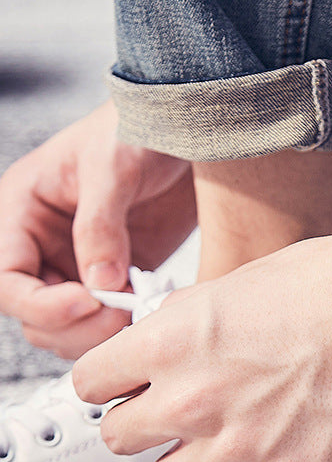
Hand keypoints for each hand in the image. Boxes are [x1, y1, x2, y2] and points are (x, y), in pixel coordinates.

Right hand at [0, 100, 195, 357]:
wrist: (183, 129)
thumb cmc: (136, 128)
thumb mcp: (113, 166)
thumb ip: (101, 225)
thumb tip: (100, 284)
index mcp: (21, 213)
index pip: (5, 280)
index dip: (39, 304)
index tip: (87, 302)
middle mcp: (43, 245)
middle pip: (34, 315)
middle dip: (74, 326)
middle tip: (122, 317)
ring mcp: (80, 264)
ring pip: (71, 326)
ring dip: (100, 333)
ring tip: (140, 315)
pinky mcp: (119, 273)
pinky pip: (110, 316)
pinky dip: (127, 324)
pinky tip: (153, 312)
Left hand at [73, 205, 331, 461]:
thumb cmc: (329, 281)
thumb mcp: (237, 282)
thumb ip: (185, 323)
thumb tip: (161, 350)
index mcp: (173, 339)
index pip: (90, 382)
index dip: (112, 380)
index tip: (132, 382)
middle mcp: (193, 398)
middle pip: (116, 436)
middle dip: (144, 421)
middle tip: (182, 407)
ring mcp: (239, 445)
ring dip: (185, 461)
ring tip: (224, 437)